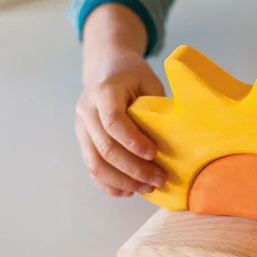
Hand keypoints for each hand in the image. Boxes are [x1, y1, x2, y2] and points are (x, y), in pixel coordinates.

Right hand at [76, 4, 166, 196]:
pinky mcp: (82, 139)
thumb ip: (156, 105)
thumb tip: (175, 137)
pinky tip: (129, 190)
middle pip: (105, 147)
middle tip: (159, 179)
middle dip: (133, 168)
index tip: (154, 154)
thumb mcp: (148, 80)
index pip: (113, 120)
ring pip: (96, 163)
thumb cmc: (132, 73)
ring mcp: (81, 126)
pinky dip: (109, 183)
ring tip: (147, 188)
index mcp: (104, 90)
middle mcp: (87, 109)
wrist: (105, 66)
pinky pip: (92, 167)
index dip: (133, 141)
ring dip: (122, 180)